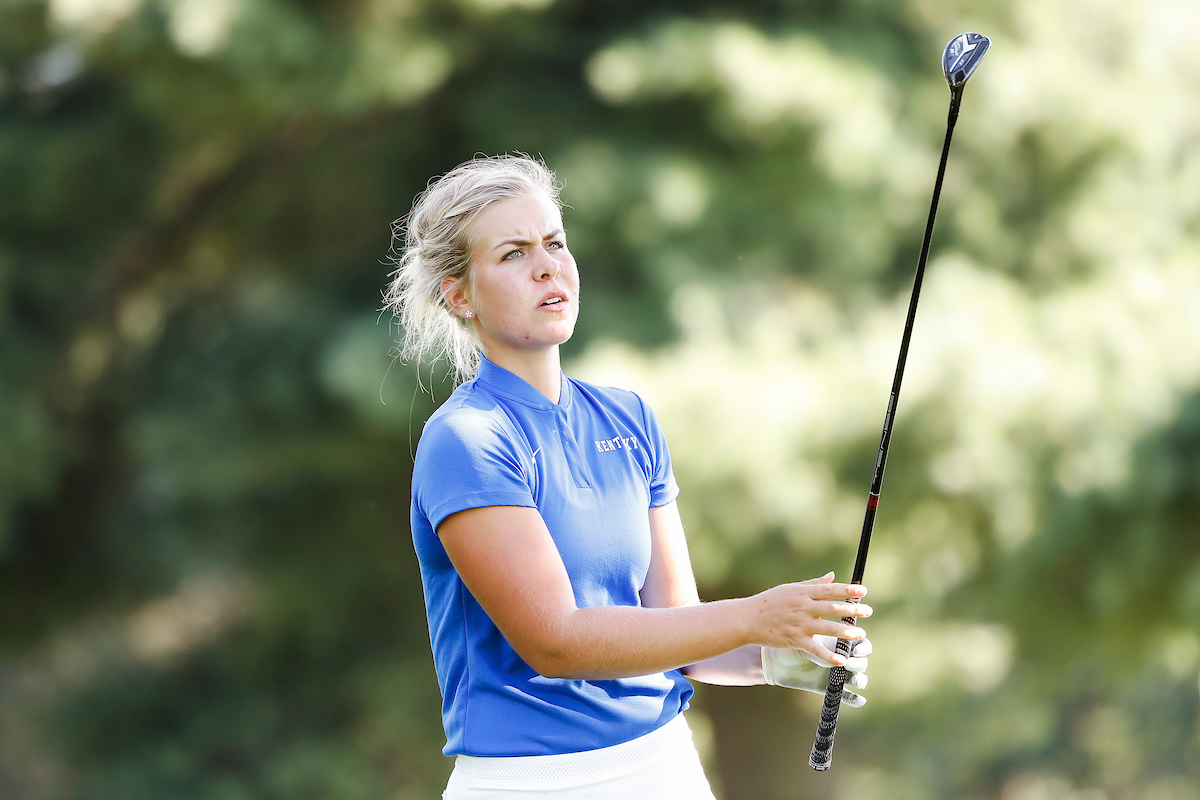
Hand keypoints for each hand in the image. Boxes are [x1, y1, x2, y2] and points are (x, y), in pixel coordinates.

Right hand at [749, 573, 870, 653]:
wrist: (748, 619)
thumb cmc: (770, 602)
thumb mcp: (790, 588)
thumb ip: (813, 584)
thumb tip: (833, 576)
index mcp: (803, 593)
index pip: (829, 590)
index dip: (847, 590)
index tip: (863, 591)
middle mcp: (803, 608)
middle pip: (832, 608)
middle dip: (852, 610)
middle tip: (869, 611)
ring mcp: (799, 625)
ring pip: (827, 628)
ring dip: (845, 631)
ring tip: (860, 634)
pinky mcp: (795, 640)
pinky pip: (815, 649)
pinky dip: (828, 656)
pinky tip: (841, 661)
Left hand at [761, 635, 871, 706]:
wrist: (773, 657)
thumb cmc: (787, 638)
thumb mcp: (803, 636)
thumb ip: (816, 636)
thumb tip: (829, 631)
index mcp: (837, 641)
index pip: (859, 643)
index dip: (863, 646)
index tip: (857, 645)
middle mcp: (840, 657)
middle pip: (861, 661)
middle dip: (860, 662)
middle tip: (851, 662)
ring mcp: (835, 673)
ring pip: (857, 678)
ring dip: (859, 679)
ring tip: (856, 680)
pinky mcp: (827, 687)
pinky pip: (845, 696)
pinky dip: (854, 700)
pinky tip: (860, 701)